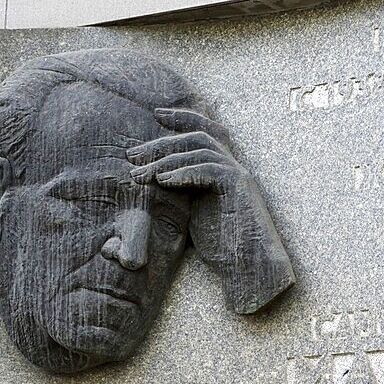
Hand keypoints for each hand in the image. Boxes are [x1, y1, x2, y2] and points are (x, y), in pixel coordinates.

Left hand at [127, 108, 294, 312]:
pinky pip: (209, 169)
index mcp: (222, 170)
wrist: (251, 268)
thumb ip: (180, 193)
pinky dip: (184, 172)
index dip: (181, 118)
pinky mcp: (239, 188)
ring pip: (200, 149)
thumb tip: (150, 181)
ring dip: (166, 160)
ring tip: (140, 175)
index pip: (204, 131)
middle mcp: (232, 167)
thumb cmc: (223, 248)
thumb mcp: (194, 215)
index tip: (155, 115)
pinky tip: (163, 182)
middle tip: (132, 155)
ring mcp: (238, 175)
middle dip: (162, 142)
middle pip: (197, 136)